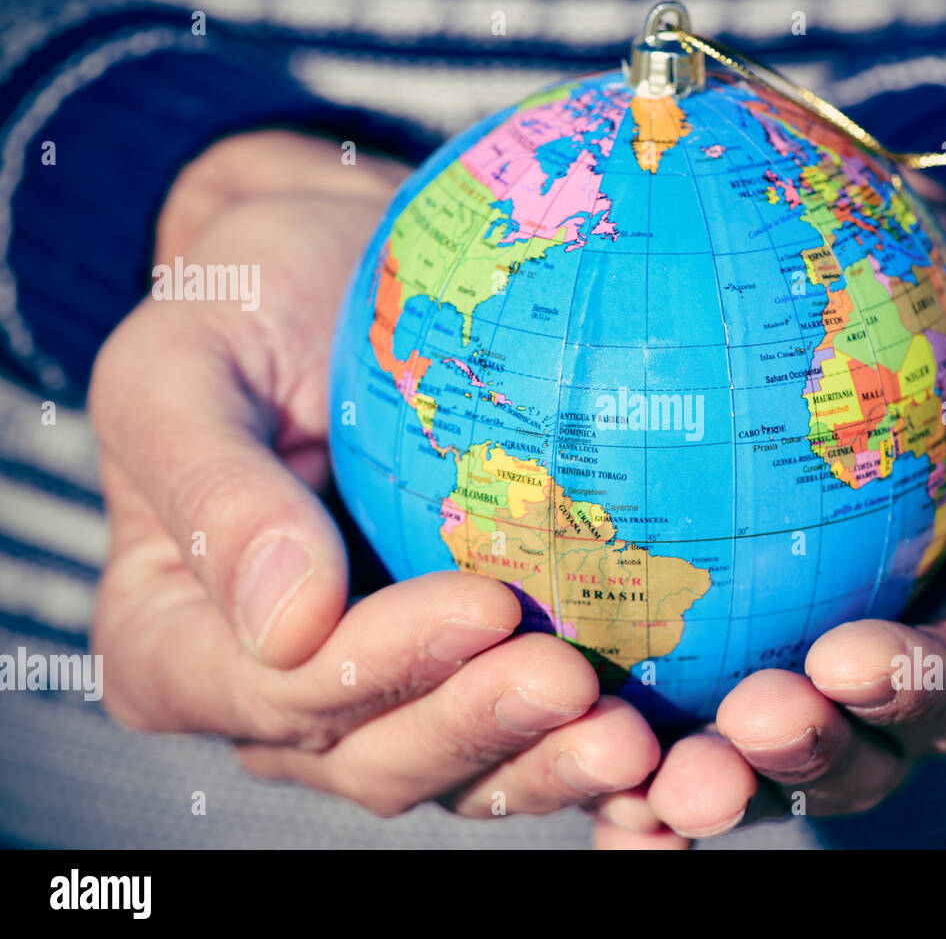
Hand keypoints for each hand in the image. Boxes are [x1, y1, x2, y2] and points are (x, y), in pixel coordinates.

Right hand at [89, 131, 659, 817]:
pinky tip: (658, 739)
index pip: (275, 686)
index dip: (377, 665)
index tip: (482, 607)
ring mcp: (382, 699)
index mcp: (178, 642)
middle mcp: (276, 697)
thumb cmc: (250, 307)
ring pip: (461, 769)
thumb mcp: (181, 364)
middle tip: (574, 681)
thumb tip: (286, 624)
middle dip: (478, 725)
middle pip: (376, 753)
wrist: (341, 286)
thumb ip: (209, 486)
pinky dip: (583, 749)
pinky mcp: (471, 677)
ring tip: (629, 737)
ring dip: (546, 763)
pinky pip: (524, 738)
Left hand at [592, 185, 945, 847]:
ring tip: (648, 768)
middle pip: (856, 760)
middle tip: (749, 719)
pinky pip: (661, 720)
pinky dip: (624, 755)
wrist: (883, 280)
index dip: (913, 695)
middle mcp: (881, 688)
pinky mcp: (697, 654)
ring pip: (753, 762)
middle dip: (808, 756)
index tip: (846, 656)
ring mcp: (789, 679)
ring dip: (710, 779)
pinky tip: (583, 747)